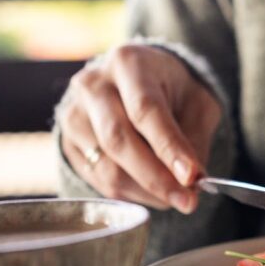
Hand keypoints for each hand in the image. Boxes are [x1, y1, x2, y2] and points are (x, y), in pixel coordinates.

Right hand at [57, 44, 221, 212]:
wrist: (137, 81)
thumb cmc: (172, 90)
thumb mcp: (197, 102)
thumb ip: (195, 137)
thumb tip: (192, 181)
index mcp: (129, 63)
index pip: (146, 110)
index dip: (169, 147)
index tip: (192, 177)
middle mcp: (93, 85)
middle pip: (119, 140)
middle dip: (158, 178)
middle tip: (188, 202)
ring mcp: (73, 114)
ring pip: (107, 167)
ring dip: (147, 191)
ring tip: (177, 196)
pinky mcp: (67, 142)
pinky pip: (98, 179)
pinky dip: (131, 194)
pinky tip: (153, 191)